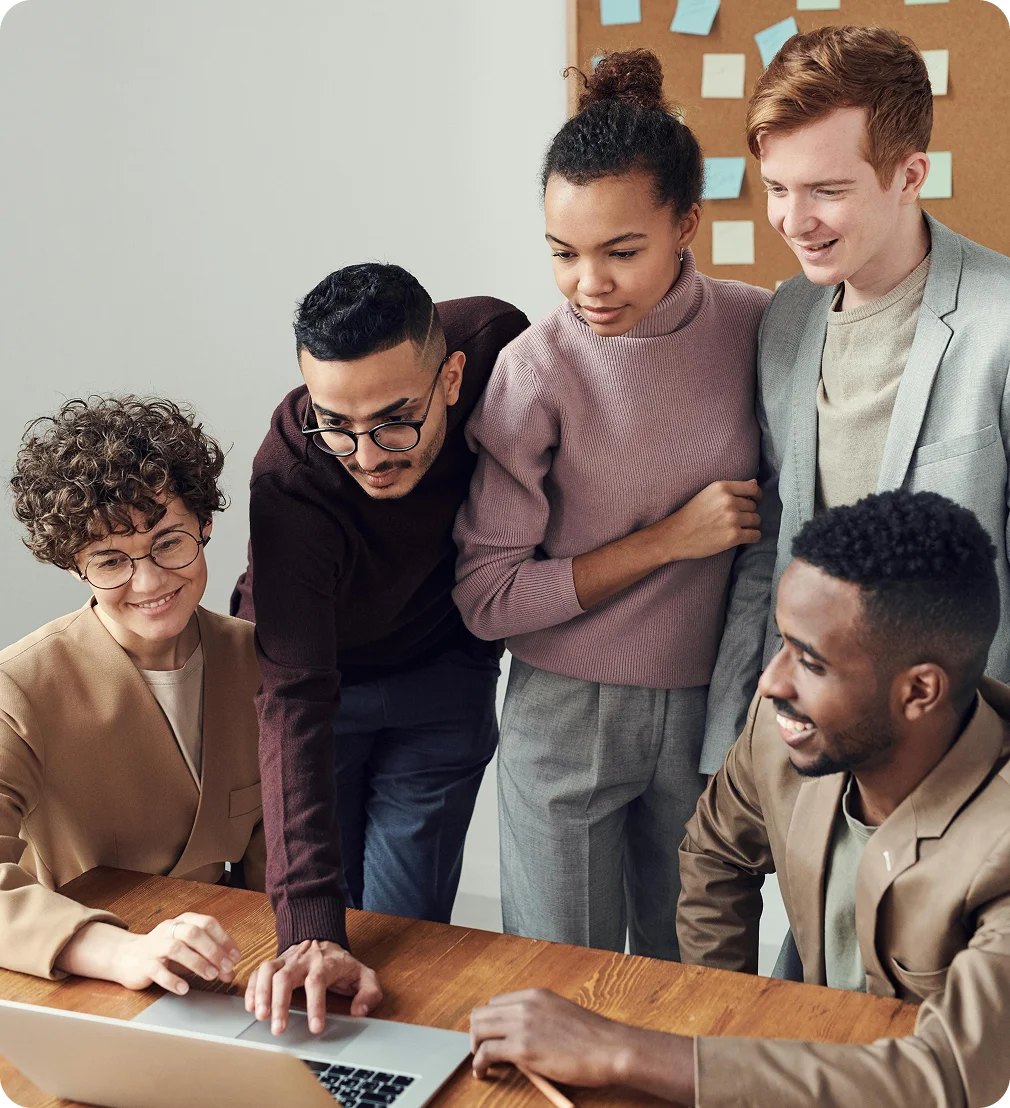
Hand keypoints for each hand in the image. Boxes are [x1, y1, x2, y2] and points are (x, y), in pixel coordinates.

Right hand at [56, 915, 241, 993]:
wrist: (126, 957)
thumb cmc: (164, 953)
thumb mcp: (188, 951)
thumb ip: (209, 959)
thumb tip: (231, 972)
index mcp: (183, 921)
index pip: (208, 923)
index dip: (224, 939)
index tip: (236, 956)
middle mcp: (169, 929)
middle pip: (194, 933)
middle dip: (213, 950)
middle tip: (227, 967)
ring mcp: (154, 945)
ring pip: (176, 948)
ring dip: (196, 962)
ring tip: (211, 976)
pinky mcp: (142, 964)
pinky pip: (157, 969)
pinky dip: (172, 979)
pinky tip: (184, 988)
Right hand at [245, 939, 382, 1034]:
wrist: (325, 939)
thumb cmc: (342, 964)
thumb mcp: (364, 975)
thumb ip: (369, 992)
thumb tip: (359, 1011)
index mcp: (326, 963)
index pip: (317, 981)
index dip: (315, 1005)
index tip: (315, 1027)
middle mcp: (303, 960)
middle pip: (286, 977)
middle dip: (280, 1003)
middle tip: (278, 1029)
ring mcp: (287, 959)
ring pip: (268, 970)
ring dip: (261, 993)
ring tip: (260, 1016)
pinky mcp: (275, 962)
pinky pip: (259, 971)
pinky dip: (251, 987)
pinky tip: (250, 1007)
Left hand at [470, 988, 633, 1087]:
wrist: (609, 1048)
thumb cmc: (593, 1038)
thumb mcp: (560, 1015)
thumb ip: (538, 1019)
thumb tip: (521, 1034)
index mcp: (535, 995)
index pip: (496, 1002)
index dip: (490, 1022)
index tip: (491, 1036)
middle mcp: (525, 1005)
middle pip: (482, 1013)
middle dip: (477, 1033)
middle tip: (481, 1051)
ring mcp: (523, 1025)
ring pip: (478, 1029)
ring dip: (475, 1047)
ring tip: (481, 1063)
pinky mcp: (523, 1048)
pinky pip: (487, 1052)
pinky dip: (479, 1063)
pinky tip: (483, 1072)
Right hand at [659, 479, 760, 560]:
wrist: (676, 535)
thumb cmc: (690, 515)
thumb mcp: (708, 494)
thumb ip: (731, 489)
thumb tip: (755, 483)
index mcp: (722, 487)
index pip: (752, 488)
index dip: (757, 496)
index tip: (755, 501)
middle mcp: (728, 501)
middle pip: (753, 506)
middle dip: (747, 513)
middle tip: (734, 519)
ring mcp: (732, 519)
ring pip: (756, 520)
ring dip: (749, 525)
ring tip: (736, 528)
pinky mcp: (733, 536)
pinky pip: (755, 535)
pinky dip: (752, 537)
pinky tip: (743, 537)